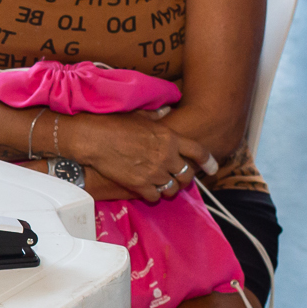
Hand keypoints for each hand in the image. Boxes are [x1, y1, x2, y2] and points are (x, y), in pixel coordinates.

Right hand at [82, 115, 217, 203]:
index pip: (198, 151)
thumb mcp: (139, 114)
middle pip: (187, 174)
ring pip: (171, 188)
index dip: (208, 161)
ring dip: (169, 188)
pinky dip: (152, 195)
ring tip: (163, 186)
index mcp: (170, 138)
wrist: (94, 138)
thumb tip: (166, 111)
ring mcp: (154, 173)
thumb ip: (156, 115)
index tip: (212, 169)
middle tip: (179, 179)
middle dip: (185, 178)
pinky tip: (146, 190)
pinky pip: (154, 196)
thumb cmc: (114, 123)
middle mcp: (166, 157)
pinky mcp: (140, 185)